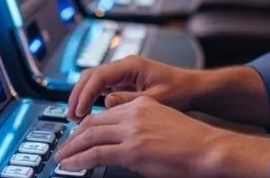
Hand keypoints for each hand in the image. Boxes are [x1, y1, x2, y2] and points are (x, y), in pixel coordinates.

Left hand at [55, 96, 269, 177]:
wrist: (207, 148)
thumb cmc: (190, 141)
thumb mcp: (161, 121)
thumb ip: (139, 124)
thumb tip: (119, 138)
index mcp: (141, 104)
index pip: (105, 113)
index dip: (86, 125)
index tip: (77, 135)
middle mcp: (133, 113)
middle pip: (93, 123)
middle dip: (74, 137)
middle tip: (63, 148)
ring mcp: (131, 131)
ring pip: (90, 137)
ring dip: (72, 149)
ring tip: (62, 158)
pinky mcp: (131, 150)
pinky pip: (96, 154)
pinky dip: (79, 160)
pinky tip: (71, 165)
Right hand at [67, 55, 200, 121]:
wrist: (192, 88)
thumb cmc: (180, 90)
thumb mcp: (156, 99)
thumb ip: (130, 101)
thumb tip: (106, 103)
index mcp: (132, 65)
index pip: (99, 76)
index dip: (85, 94)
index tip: (79, 111)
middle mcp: (125, 67)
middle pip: (91, 76)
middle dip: (78, 94)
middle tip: (72, 116)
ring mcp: (124, 74)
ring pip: (94, 81)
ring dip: (83, 97)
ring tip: (77, 118)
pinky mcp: (125, 83)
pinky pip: (102, 88)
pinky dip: (92, 99)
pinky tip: (89, 114)